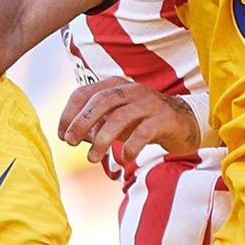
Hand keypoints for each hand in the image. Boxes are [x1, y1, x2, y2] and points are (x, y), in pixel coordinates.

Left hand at [57, 80, 202, 166]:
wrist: (183, 125)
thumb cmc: (142, 123)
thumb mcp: (115, 122)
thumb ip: (93, 126)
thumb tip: (69, 136)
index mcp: (115, 86)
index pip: (84, 93)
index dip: (69, 114)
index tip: (62, 135)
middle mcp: (132, 90)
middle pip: (101, 101)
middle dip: (82, 122)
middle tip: (70, 142)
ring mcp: (150, 102)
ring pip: (121, 116)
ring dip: (102, 138)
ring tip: (91, 157)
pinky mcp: (165, 118)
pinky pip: (144, 132)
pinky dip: (130, 146)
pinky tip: (124, 159)